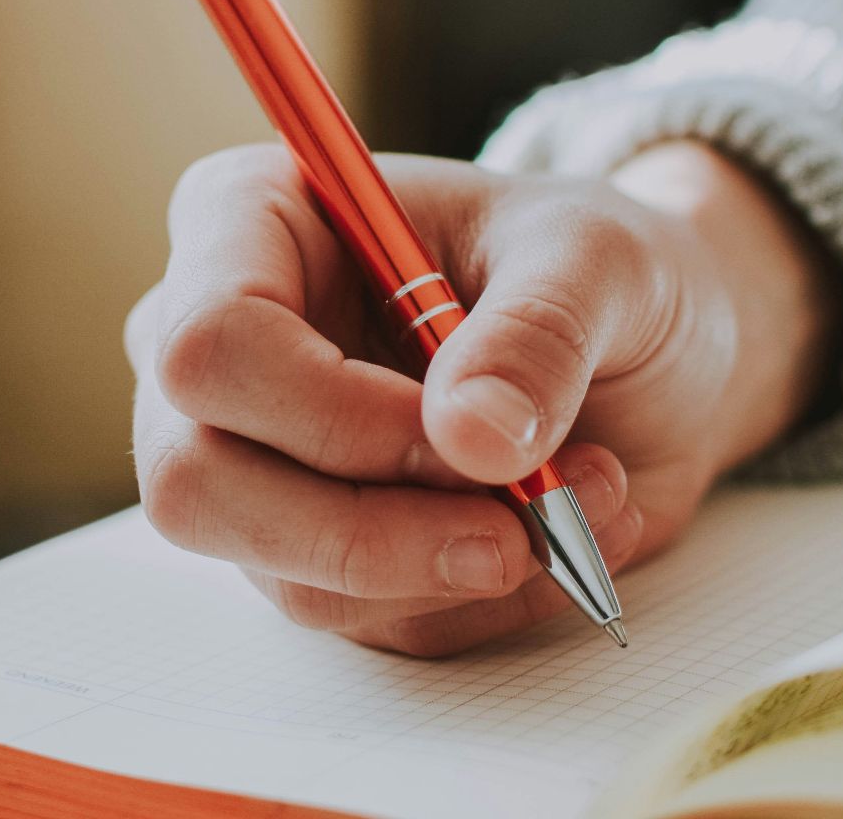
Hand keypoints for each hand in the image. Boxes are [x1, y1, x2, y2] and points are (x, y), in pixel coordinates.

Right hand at [125, 141, 842, 654]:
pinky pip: (364, 619)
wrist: (645, 347)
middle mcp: (218, 349)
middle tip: (519, 524)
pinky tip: (558, 528)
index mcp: (248, 223)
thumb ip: (538, 332)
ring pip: (285, 572)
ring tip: (584, 493)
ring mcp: (249, 460)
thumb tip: (473, 437)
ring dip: (453, 563)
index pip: (209, 343)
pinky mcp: (308, 550)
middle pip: (197, 482)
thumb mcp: (598, 259)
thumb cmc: (592, 267)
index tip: (467, 433)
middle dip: (371, 529)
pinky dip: (478, 595)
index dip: (330, 412)